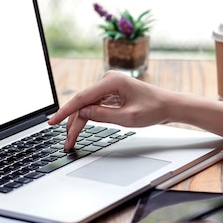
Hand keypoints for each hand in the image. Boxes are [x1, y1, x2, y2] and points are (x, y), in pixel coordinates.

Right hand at [47, 72, 174, 149]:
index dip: (65, 112)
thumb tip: (82, 114)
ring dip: (79, 122)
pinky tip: (79, 129)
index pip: (82, 98)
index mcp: (112, 81)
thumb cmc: (154, 109)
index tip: (52, 121)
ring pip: (87, 105)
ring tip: (71, 139)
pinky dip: (87, 117)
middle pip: (82, 103)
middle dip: (72, 123)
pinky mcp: (111, 93)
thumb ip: (103, 115)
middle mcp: (108, 80)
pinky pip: (94, 105)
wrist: (169, 106)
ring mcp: (109, 86)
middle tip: (66, 141)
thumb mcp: (128, 118)